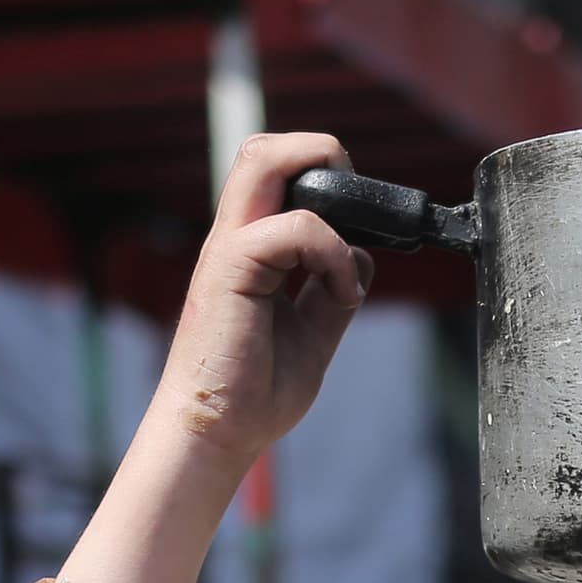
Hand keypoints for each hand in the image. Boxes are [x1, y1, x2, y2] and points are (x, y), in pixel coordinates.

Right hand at [150, 133, 375, 464]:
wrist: (218, 433)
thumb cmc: (254, 392)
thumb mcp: (311, 332)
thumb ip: (331, 291)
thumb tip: (363, 257)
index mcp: (251, 249)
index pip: (277, 173)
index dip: (325, 175)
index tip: (361, 225)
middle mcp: (237, 239)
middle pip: (264, 149)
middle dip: (321, 154)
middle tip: (357, 209)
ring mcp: (230, 250)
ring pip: (265, 161)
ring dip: (324, 184)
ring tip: (347, 248)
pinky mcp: (230, 270)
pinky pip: (292, 227)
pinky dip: (333, 253)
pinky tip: (343, 292)